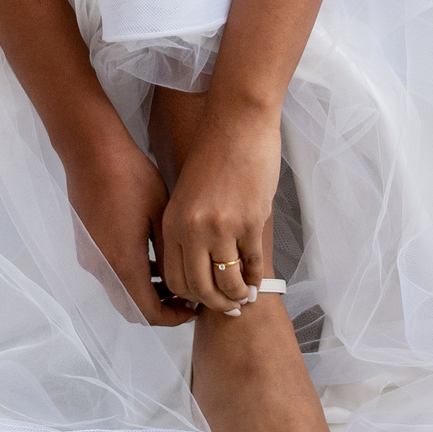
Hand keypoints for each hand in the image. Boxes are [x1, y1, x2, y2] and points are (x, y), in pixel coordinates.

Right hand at [63, 123, 195, 327]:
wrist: (91, 151)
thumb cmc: (131, 176)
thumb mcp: (161, 214)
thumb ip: (169, 254)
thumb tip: (182, 281)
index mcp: (122, 263)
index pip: (148, 313)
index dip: (173, 318)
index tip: (195, 309)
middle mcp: (102, 268)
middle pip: (132, 308)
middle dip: (160, 309)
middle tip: (187, 298)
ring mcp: (91, 258)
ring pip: (121, 293)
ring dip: (146, 293)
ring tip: (175, 279)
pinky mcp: (87, 246)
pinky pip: (111, 275)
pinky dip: (132, 278)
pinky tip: (153, 258)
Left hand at [161, 107, 281, 312]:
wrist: (238, 123)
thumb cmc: (215, 155)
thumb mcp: (188, 194)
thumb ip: (189, 228)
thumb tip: (201, 269)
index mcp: (173, 222)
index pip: (175, 279)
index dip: (191, 297)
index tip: (204, 300)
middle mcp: (193, 229)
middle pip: (199, 290)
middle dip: (217, 305)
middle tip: (230, 308)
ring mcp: (222, 227)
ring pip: (228, 283)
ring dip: (239, 296)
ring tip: (246, 296)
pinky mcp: (250, 221)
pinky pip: (253, 264)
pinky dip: (257, 277)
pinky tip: (259, 278)